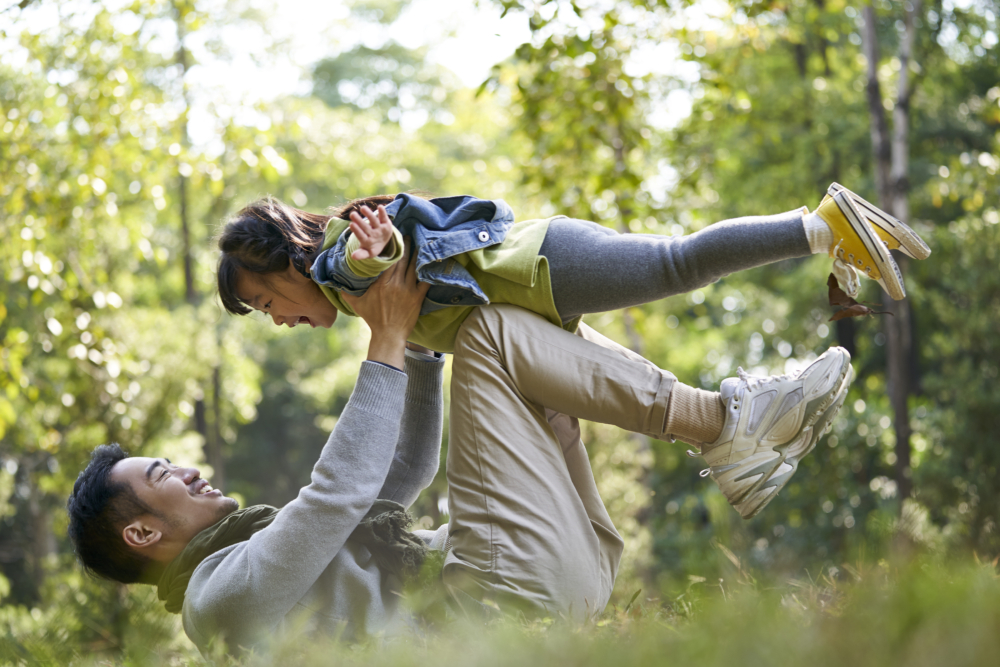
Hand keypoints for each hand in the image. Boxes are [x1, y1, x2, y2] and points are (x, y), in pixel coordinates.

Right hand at [343, 237, 428, 368]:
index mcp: (381, 283)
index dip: (390, 248)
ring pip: (413, 267)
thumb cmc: (373, 319)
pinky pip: (425, 281)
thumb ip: (346, 292)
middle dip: (405, 246)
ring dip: (416, 254)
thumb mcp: (356, 304)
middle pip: (402, 259)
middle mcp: (395, 284)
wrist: (389, 335)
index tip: (392, 239)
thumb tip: (334, 282)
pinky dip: (427, 271)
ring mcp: (408, 290)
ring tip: (418, 243)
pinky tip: (429, 261)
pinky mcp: (418, 298)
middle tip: (407, 235)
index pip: (387, 260)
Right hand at [349, 205, 394, 260]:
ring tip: (363, 208)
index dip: (357, 231)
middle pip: (366, 228)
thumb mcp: (365, 252)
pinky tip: (380, 206)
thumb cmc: (370, 246)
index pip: (362, 236)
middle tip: (352, 214)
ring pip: (374, 221)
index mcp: (368, 242)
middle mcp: (374, 235)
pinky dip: (383, 212)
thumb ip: (360, 254)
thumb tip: (353, 257)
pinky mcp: (386, 223)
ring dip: (369, 214)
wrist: (384, 243)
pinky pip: (384, 218)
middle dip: (360, 221)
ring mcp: (380, 228)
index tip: (351, 224)